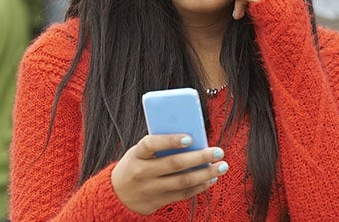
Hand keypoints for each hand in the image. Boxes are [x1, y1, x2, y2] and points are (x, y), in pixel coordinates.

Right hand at [111, 134, 227, 214]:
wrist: (117, 195)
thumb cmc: (134, 165)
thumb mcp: (138, 153)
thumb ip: (157, 147)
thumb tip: (190, 138)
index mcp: (137, 155)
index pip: (151, 144)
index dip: (170, 141)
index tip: (189, 138)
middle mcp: (143, 172)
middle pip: (174, 164)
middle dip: (199, 157)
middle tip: (218, 151)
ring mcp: (151, 188)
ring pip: (182, 181)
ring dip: (205, 173)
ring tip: (222, 166)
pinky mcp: (159, 200)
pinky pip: (183, 193)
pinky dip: (200, 186)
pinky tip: (211, 178)